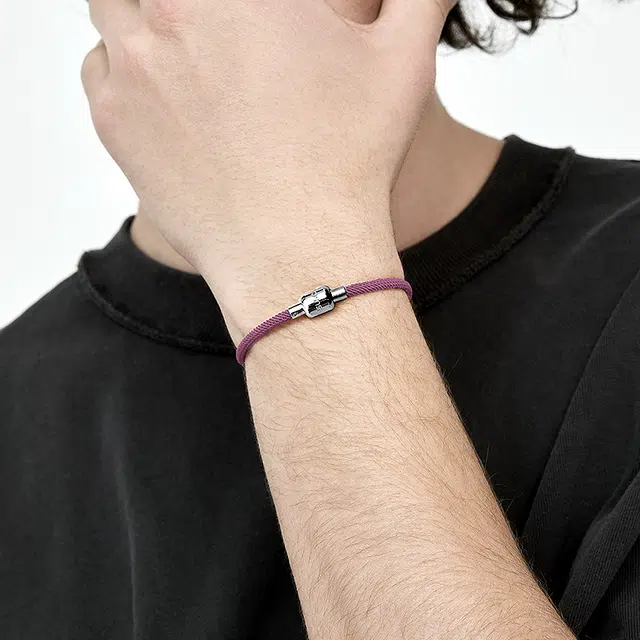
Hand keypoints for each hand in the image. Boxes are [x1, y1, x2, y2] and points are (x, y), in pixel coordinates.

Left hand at [81, 0, 451, 336]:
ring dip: (146, 15)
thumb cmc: (349, 162)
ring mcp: (133, 64)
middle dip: (190, 4)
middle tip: (219, 32)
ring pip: (115, 4)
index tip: (252, 22)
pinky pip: (100, 67)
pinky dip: (125, 68)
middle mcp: (171, 9)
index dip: (235, 4)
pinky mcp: (113, 119)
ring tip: (191, 53)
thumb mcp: (404, 59)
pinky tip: (168, 96)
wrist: (298, 252)